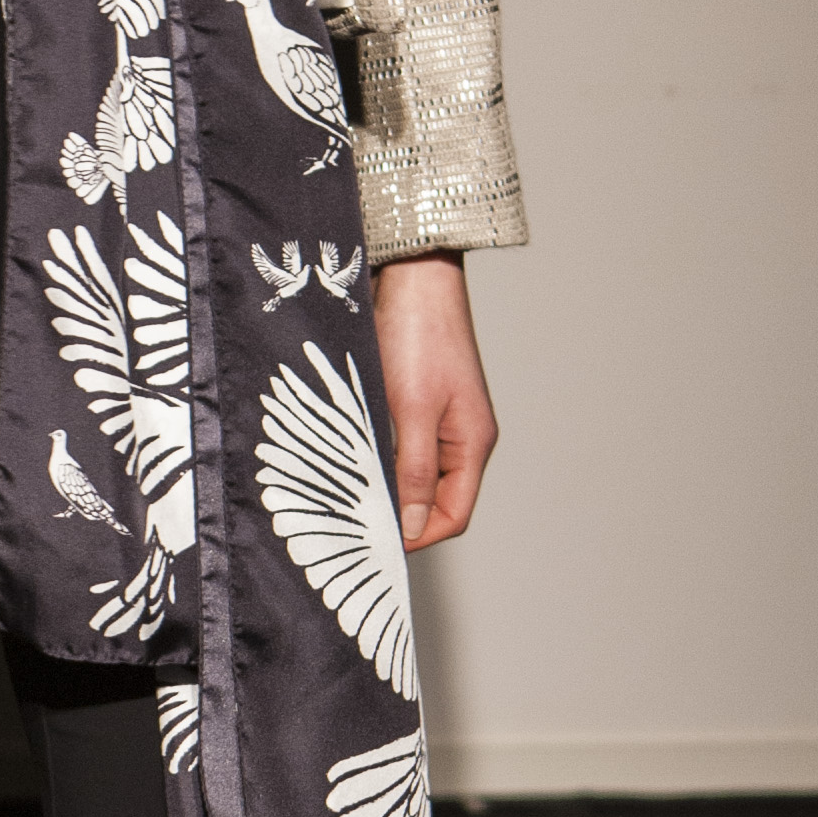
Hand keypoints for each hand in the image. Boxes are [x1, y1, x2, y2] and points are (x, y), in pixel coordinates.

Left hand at [374, 254, 495, 548]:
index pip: (454, 515)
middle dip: (398, 514)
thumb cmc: (419, 334)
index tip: (376, 542)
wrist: (412, 274)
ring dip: (383, 484)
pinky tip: (348, 458)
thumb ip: (414, 470)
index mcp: (472, 443)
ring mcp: (440, 419)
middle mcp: (460, 437)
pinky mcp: (417, 401)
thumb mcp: (412, 409)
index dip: (419, 536)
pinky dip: (377, 458)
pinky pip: (400, 446)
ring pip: (412, 473)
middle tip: (352, 523)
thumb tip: (415, 527)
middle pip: (435, 499)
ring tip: (345, 494)